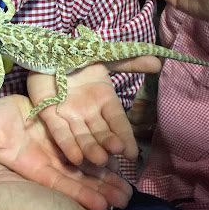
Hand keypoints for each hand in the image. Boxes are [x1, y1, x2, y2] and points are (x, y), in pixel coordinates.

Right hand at [0, 95, 131, 209]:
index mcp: (30, 165)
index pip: (58, 183)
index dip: (78, 193)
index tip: (101, 206)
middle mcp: (48, 160)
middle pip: (77, 178)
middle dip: (100, 189)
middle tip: (126, 200)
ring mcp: (57, 147)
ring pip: (85, 163)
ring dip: (106, 175)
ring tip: (129, 189)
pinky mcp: (63, 132)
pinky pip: (84, 143)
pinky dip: (100, 151)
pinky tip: (119, 158)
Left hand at [27, 58, 160, 165]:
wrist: (49, 50)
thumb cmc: (79, 55)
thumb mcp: (106, 57)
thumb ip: (130, 62)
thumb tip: (159, 63)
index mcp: (104, 100)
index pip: (118, 122)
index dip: (125, 136)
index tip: (133, 154)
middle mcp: (89, 112)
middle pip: (101, 132)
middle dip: (108, 144)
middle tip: (116, 154)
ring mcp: (70, 115)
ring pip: (82, 136)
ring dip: (90, 149)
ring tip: (99, 160)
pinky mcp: (49, 114)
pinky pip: (60, 132)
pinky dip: (67, 144)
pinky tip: (75, 158)